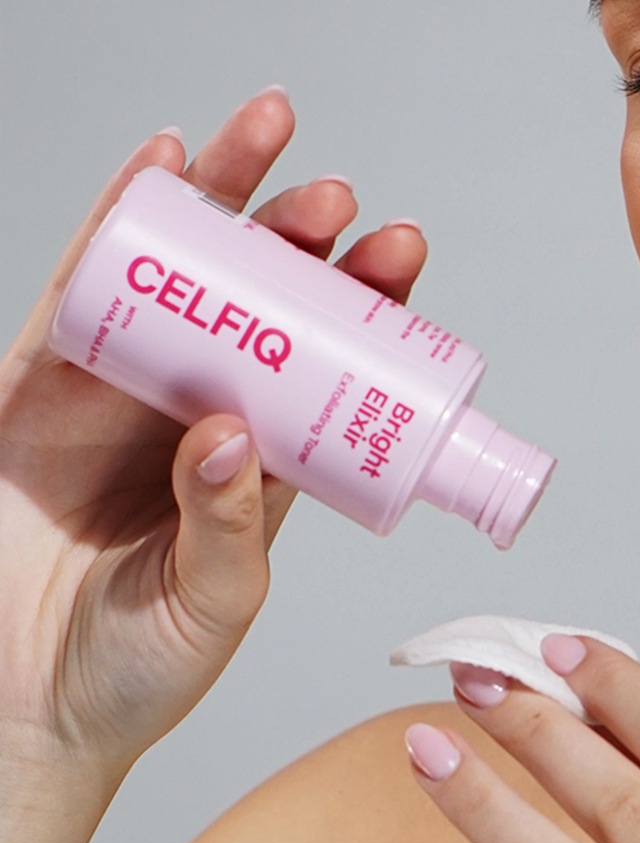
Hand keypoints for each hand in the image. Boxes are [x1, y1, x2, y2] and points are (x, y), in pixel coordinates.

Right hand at [0, 87, 427, 778]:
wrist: (30, 701)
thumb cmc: (137, 668)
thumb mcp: (214, 602)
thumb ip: (230, 523)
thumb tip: (231, 431)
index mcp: (268, 464)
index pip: (330, 366)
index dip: (366, 309)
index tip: (399, 258)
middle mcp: (208, 413)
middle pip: (266, 305)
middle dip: (304, 241)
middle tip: (339, 202)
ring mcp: (133, 392)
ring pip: (187, 278)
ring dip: (228, 202)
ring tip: (268, 140)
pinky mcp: (52, 384)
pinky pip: (88, 289)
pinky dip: (120, 222)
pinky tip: (163, 166)